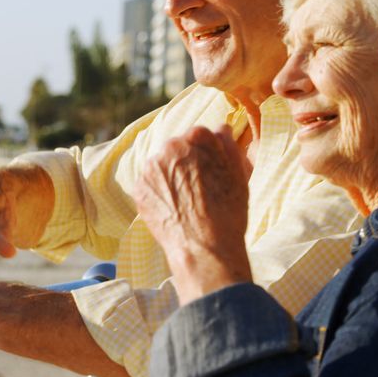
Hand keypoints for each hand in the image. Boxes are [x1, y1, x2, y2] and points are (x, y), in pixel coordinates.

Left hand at [132, 125, 252, 304]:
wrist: (204, 247)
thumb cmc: (228, 211)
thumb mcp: (239, 173)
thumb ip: (227, 144)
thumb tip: (220, 129)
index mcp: (197, 137)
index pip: (200, 135)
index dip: (207, 153)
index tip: (211, 169)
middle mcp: (170, 147)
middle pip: (177, 148)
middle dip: (186, 162)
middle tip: (200, 187)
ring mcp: (151, 168)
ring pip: (161, 165)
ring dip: (170, 176)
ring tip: (186, 201)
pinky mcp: (139, 188)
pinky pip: (150, 184)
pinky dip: (159, 193)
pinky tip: (173, 208)